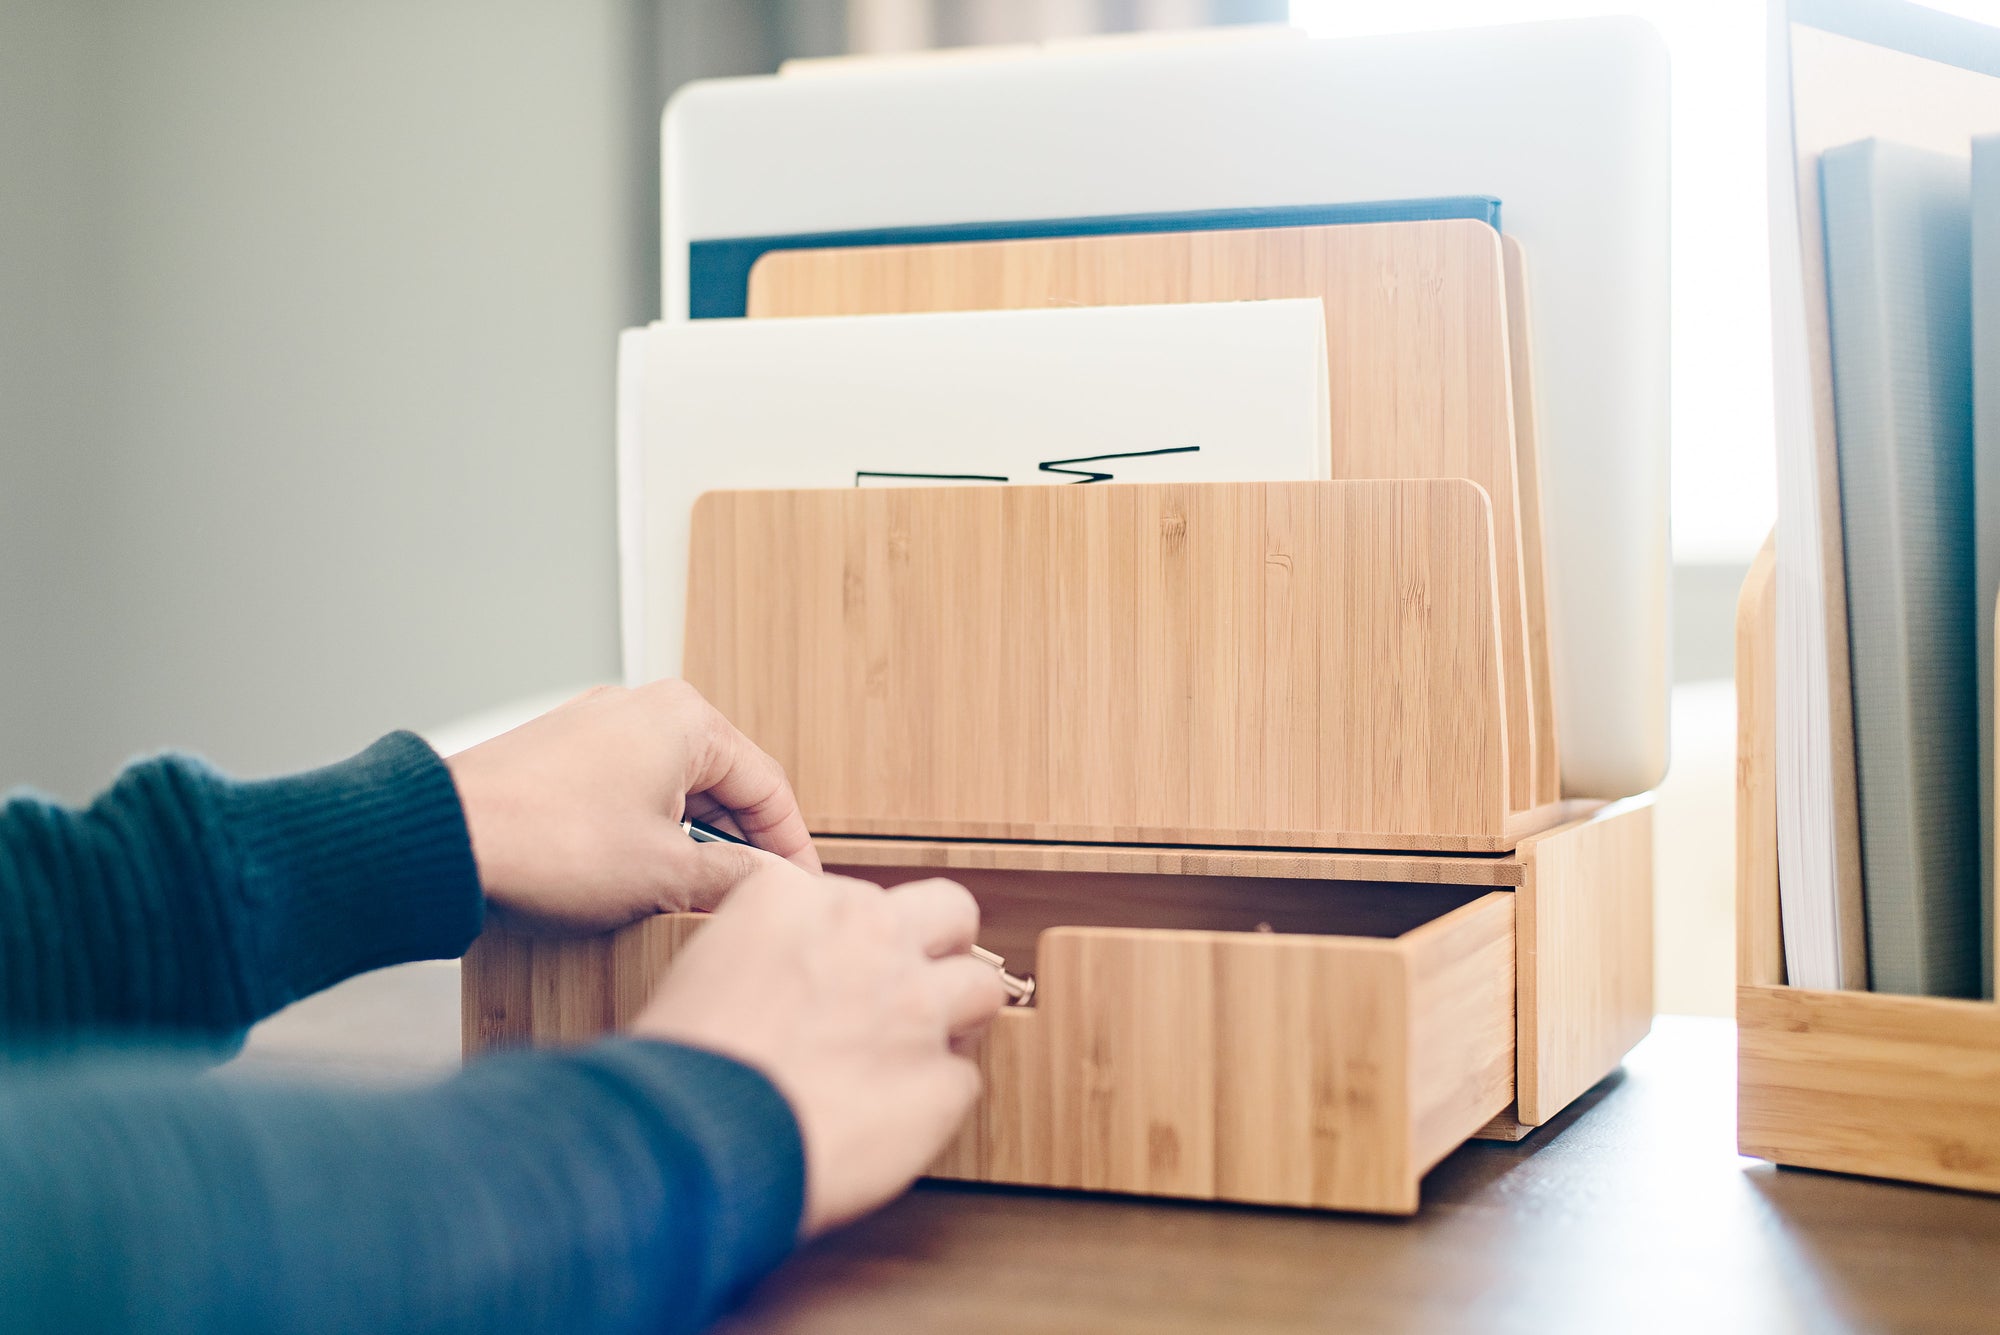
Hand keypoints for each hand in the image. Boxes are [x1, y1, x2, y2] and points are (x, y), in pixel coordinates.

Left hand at [445, 680, 821, 933]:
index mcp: (685, 719)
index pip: (767, 787)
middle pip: (721, 783)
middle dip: (741, 844)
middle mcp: (641, 708)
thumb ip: (735, 878)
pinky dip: (648, 832)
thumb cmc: (551, 845)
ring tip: (701, 896)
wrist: (444, 844)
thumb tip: (771, 885)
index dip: (792, 848)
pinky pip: (626, 792)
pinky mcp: (557, 756)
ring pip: (672, 789)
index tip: (802, 891)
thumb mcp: (667, 874)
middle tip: (756, 898)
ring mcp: (593, 728)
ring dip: (692, 842)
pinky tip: (643, 877)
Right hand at [633, 863, 1006, 1236]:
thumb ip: (764, 947)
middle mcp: (869, 937)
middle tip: (914, 986)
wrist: (694, 1137)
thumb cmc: (682, 1066)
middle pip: (951, 910)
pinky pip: (961, 1080)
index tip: (844, 968)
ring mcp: (916, 1006)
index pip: (863, 896)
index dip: (857, 939)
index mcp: (799, 899)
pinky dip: (933, 1101)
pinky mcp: (940, 1079)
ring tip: (918, 1052)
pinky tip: (894, 1120)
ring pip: (982, 986)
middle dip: (942, 945)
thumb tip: (789, 974)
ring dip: (956, 1018)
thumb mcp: (702, 964)